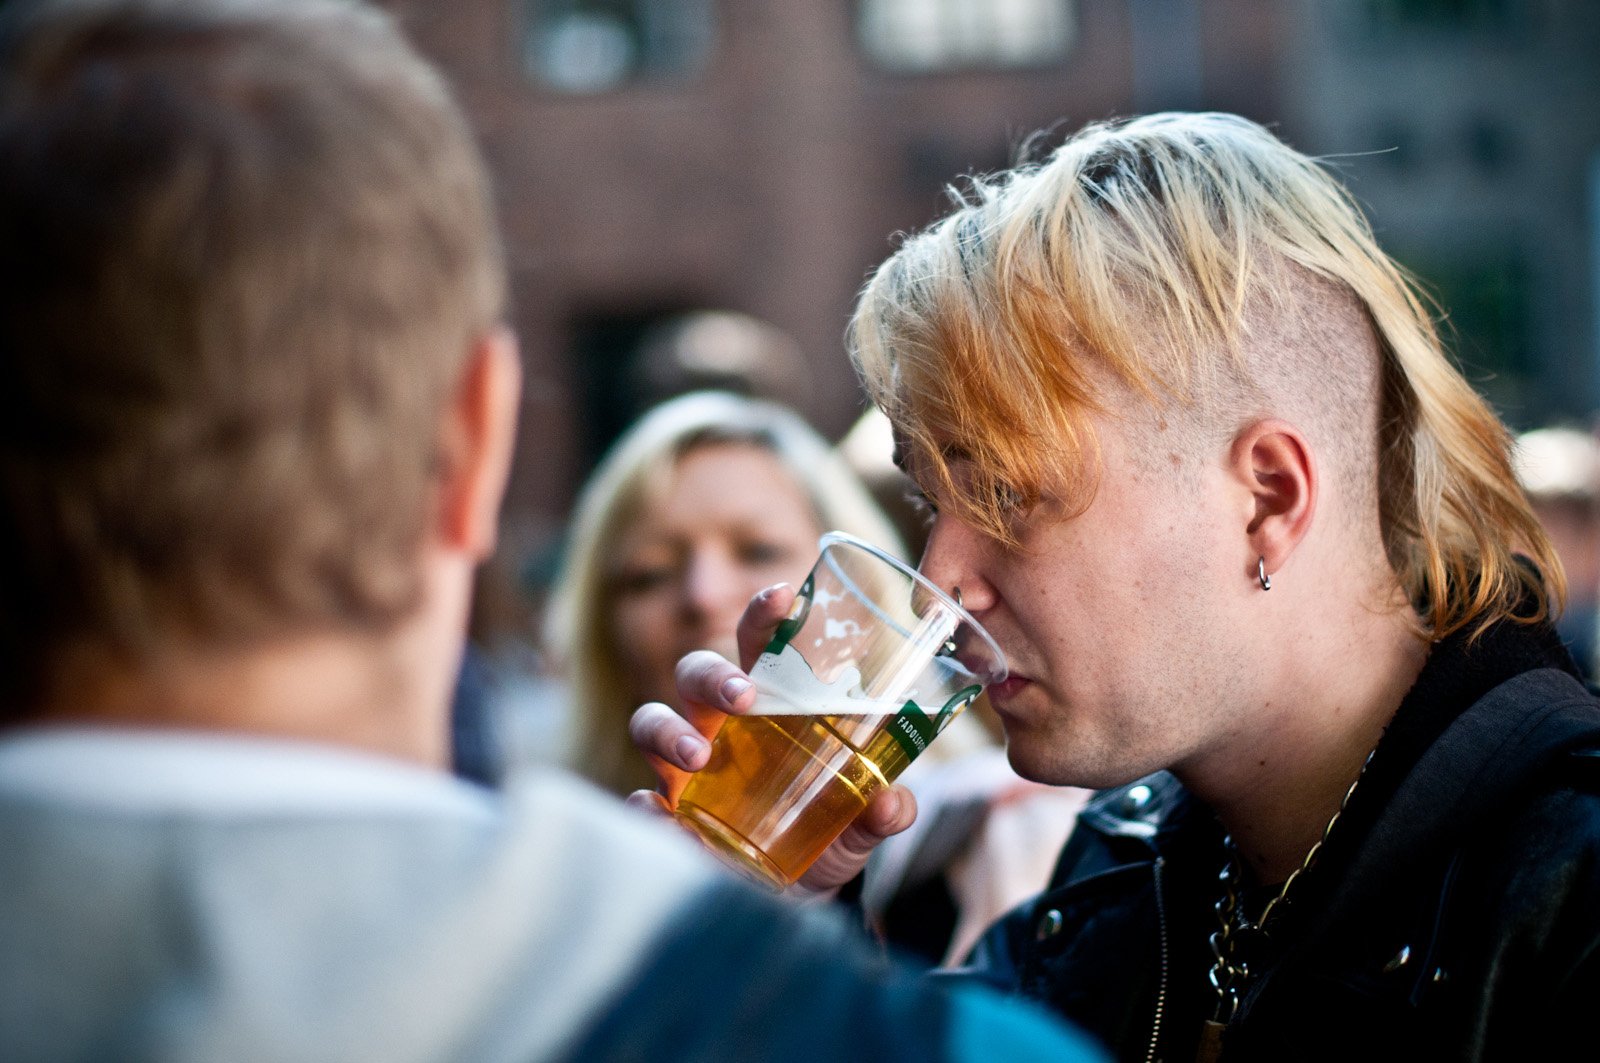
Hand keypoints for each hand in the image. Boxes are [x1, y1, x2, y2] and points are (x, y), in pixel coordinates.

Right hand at [625, 581, 917, 893]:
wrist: (793, 897)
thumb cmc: (823, 835)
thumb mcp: (857, 824)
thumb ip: (880, 812)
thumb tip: (893, 803)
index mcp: (768, 706)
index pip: (760, 645)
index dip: (765, 615)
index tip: (783, 595)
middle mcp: (718, 724)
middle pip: (695, 672)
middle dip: (713, 676)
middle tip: (743, 696)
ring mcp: (684, 767)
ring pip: (651, 721)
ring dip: (668, 731)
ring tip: (697, 756)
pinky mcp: (667, 814)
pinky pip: (641, 800)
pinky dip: (647, 806)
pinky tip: (662, 816)